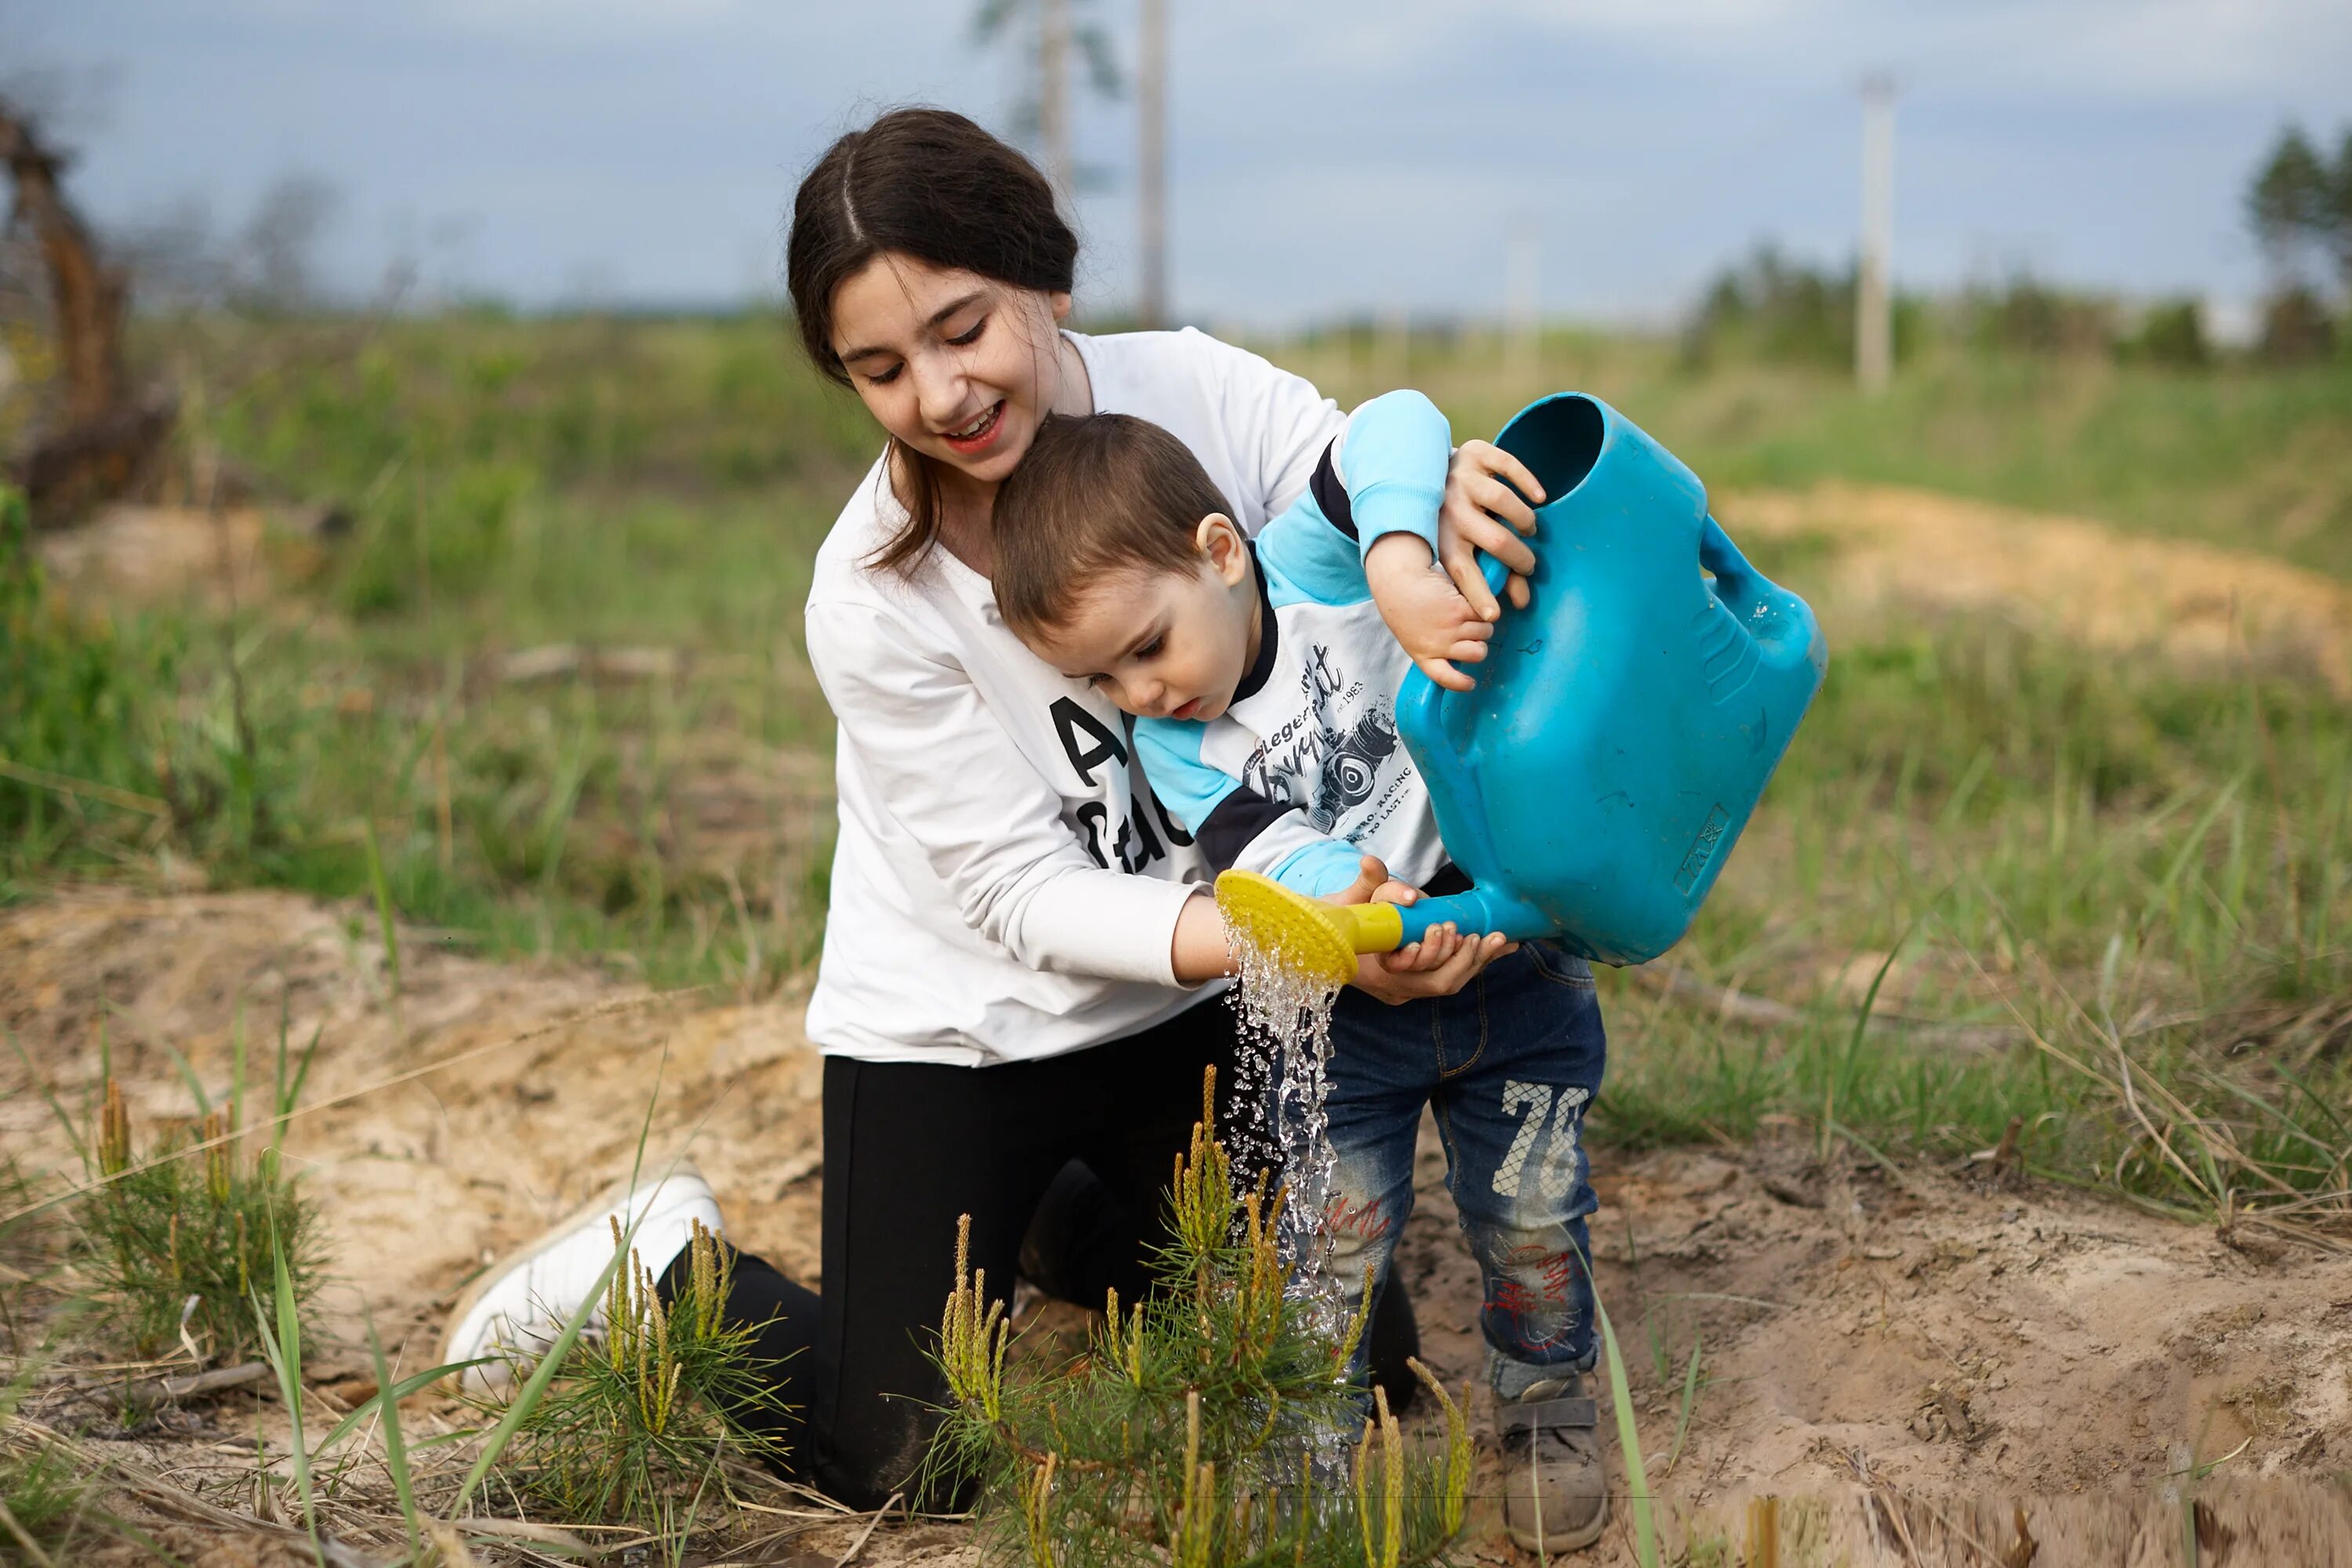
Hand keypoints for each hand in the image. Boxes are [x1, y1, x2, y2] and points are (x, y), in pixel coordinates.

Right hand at [1327, 855, 1515, 1002]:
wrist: (1343, 940)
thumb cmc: (1346, 919)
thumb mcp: (1351, 899)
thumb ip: (1366, 882)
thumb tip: (1372, 862)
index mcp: (1376, 968)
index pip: (1405, 970)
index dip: (1428, 954)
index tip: (1442, 928)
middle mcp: (1396, 986)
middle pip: (1436, 982)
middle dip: (1462, 958)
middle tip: (1477, 933)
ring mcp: (1413, 987)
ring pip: (1450, 981)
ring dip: (1476, 960)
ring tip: (1498, 938)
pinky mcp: (1428, 980)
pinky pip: (1456, 975)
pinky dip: (1477, 960)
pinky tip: (1501, 946)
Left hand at [1363, 533, 1494, 691]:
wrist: (1399, 580)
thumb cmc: (1404, 605)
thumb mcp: (1413, 636)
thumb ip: (1432, 648)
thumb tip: (1457, 655)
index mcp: (1424, 655)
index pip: (1445, 678)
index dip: (1460, 683)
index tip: (1470, 684)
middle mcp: (1440, 646)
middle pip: (1477, 654)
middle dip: (1480, 643)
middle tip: (1471, 630)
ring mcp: (1451, 628)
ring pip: (1485, 632)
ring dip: (1482, 621)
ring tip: (1466, 610)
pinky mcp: (1460, 610)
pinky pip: (1483, 613)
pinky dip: (1479, 605)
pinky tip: (1464, 598)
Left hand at [1437, 440, 1544, 620]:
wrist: (1430, 467)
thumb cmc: (1455, 520)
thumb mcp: (1462, 546)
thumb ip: (1492, 573)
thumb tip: (1522, 601)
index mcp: (1443, 537)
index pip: (1463, 572)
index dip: (1479, 594)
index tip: (1494, 616)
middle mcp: (1451, 509)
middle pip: (1495, 541)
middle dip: (1520, 559)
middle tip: (1529, 565)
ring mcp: (1462, 479)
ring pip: (1503, 502)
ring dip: (1525, 520)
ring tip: (1529, 530)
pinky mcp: (1476, 453)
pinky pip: (1508, 466)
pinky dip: (1528, 481)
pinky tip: (1539, 498)